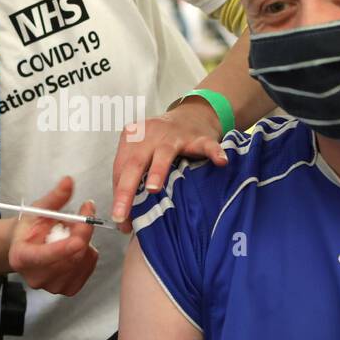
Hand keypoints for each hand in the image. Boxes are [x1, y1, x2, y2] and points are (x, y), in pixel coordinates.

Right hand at [7, 176, 99, 295]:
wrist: (27, 247)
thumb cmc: (30, 228)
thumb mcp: (38, 209)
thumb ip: (54, 198)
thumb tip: (69, 181)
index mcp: (22, 257)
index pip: (44, 256)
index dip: (63, 247)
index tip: (80, 236)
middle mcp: (35, 277)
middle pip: (69, 257)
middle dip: (82, 232)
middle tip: (86, 211)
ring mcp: (51, 287)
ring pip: (81, 262)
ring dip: (85, 242)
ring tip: (72, 232)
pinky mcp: (66, 289)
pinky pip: (87, 270)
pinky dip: (88, 255)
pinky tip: (78, 247)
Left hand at [110, 97, 228, 233]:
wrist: (191, 116)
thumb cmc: (161, 143)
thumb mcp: (143, 155)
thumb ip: (133, 183)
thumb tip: (125, 223)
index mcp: (132, 139)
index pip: (120, 169)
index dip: (118, 195)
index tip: (119, 218)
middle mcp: (150, 134)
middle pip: (135, 163)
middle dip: (126, 189)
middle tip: (121, 213)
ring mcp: (175, 135)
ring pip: (164, 153)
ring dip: (158, 171)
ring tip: (154, 189)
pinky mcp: (199, 137)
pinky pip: (206, 145)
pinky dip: (214, 152)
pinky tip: (220, 162)